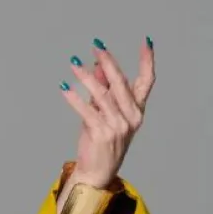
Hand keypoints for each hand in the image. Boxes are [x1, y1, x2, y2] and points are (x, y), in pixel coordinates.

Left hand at [60, 37, 155, 188]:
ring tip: (74, 63)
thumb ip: (103, 91)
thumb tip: (98, 67)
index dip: (148, 61)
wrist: (98, 171)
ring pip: (102, 95)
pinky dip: (74, 99)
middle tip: (97, 46)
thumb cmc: (101, 141)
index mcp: (137, 110)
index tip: (146, 42)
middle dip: (109, 62)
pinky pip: (86, 111)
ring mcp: (118, 126)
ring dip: (86, 77)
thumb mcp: (104, 113)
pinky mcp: (102, 134)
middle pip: (121, 83)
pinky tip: (64, 88)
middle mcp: (132, 117)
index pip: (147, 81)